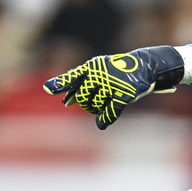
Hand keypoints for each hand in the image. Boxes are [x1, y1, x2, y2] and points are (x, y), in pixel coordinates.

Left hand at [43, 46, 183, 129]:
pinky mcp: (125, 94)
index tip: (48, 89)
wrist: (144, 66)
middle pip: (83, 97)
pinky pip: (110, 111)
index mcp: (91, 68)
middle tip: (91, 104)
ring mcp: (113, 84)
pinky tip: (101, 124)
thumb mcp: (98, 74)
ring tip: (104, 105)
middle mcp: (100, 74)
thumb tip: (65, 103)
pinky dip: (105, 119)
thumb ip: (80, 86)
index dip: (61, 84)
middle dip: (86, 104)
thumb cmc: (116, 71)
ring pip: (96, 105)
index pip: (73, 78)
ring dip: (97, 110)